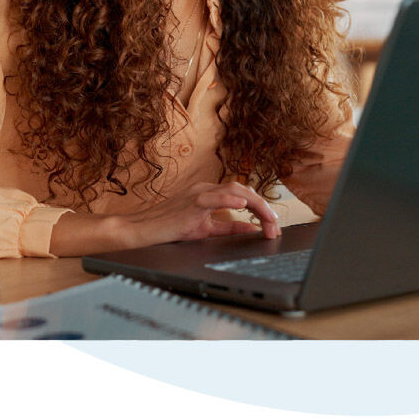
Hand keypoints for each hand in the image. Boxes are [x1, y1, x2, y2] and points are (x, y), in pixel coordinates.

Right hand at [123, 181, 281, 248]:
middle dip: (263, 207)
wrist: (143, 230)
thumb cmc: (169, 227)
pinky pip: (213, 197)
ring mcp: (198, 193)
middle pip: (243, 190)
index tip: (272, 225)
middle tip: (275, 226)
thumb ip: (228, 227)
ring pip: (234, 190)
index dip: (260, 208)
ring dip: (255, 204)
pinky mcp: (190, 203)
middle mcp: (206, 189)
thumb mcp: (205, 229)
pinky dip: (230, 199)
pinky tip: (243, 205)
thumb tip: (250, 229)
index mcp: (209, 193)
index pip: (242, 195)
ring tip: (268, 217)